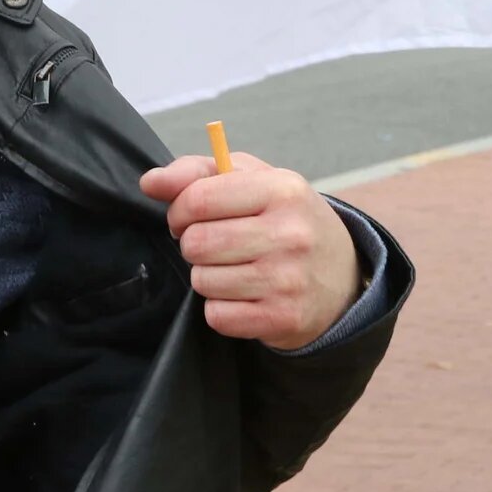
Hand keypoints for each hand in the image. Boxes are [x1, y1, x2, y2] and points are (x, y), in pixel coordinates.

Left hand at [139, 152, 359, 348]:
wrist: (342, 275)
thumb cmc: (284, 219)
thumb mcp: (253, 180)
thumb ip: (197, 172)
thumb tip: (150, 182)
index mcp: (282, 190)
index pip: (199, 198)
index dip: (179, 210)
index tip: (186, 216)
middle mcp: (289, 234)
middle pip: (196, 243)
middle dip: (192, 244)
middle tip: (212, 245)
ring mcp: (288, 280)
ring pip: (202, 281)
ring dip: (206, 276)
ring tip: (233, 268)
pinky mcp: (283, 319)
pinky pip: (217, 316)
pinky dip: (220, 307)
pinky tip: (243, 295)